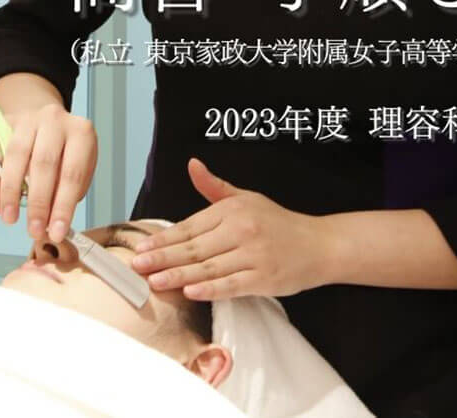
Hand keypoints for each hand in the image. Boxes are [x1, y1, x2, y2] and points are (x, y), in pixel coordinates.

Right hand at [0, 104, 96, 243]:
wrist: (44, 116)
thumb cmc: (65, 149)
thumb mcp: (78, 164)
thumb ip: (68, 190)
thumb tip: (53, 224)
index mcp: (80, 132)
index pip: (73, 173)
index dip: (64, 206)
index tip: (58, 232)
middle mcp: (54, 121)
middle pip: (44, 164)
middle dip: (38, 203)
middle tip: (34, 230)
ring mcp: (27, 120)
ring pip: (16, 157)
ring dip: (11, 193)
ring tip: (10, 219)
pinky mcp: (4, 125)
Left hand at [129, 157, 332, 300]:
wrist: (318, 244)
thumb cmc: (277, 222)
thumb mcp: (246, 198)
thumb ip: (214, 187)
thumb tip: (192, 164)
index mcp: (232, 210)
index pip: (190, 226)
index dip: (164, 239)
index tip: (141, 248)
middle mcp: (241, 230)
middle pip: (194, 248)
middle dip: (163, 257)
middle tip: (137, 266)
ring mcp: (253, 255)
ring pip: (209, 268)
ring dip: (179, 275)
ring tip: (155, 281)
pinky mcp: (264, 278)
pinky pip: (232, 285)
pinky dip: (211, 288)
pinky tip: (191, 292)